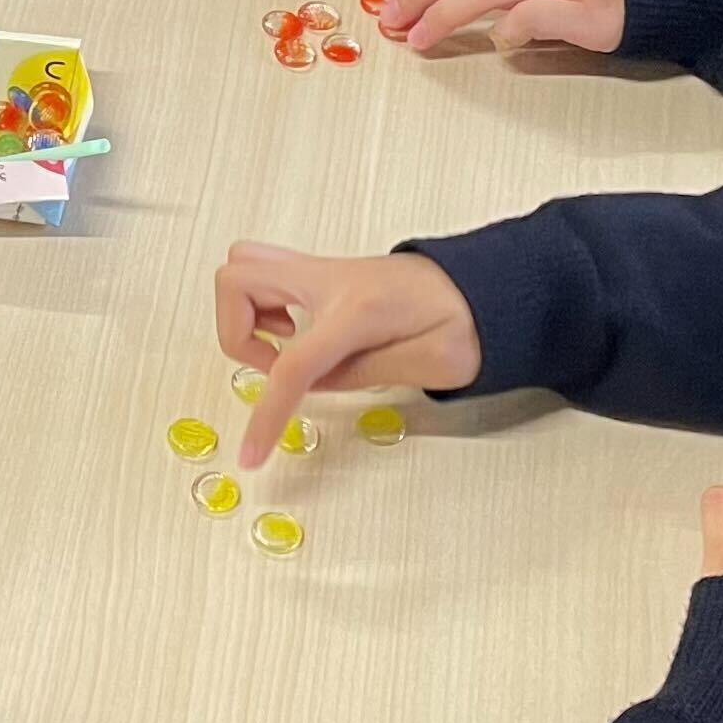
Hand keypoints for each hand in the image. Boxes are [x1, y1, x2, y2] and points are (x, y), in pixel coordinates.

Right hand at [213, 245, 481, 469]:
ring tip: (286, 348)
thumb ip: (360, 376)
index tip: (252, 453)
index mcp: (358, 309)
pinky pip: (263, 275)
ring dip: (246, 316)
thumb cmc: (468, 322)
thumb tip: (311, 383)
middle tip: (272, 367)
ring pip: (241, 269)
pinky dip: (263, 306)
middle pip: (236, 282)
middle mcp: (332, 278)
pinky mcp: (322, 273)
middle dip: (237, 334)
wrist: (486, 286)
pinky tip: (299, 334)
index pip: (293, 364)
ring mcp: (324, 269)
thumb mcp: (431, 365)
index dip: (266, 416)